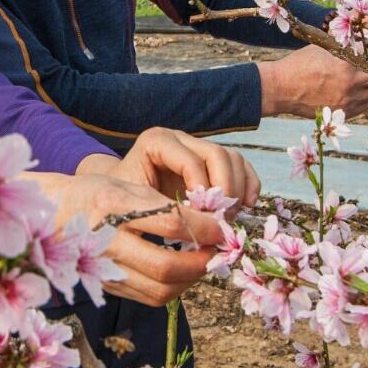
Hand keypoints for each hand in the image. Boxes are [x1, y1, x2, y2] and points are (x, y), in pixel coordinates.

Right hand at [29, 171, 223, 306]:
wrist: (51, 216)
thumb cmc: (92, 195)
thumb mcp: (123, 187)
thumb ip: (161, 203)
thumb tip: (205, 222)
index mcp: (112, 206)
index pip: (170, 222)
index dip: (204, 226)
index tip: (222, 225)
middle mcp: (106, 241)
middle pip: (165, 266)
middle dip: (200, 261)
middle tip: (216, 249)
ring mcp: (105, 269)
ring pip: (160, 289)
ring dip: (191, 279)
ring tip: (202, 260)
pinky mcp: (109, 286)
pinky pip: (150, 297)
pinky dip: (174, 288)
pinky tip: (182, 272)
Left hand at [79, 128, 258, 210]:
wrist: (118, 193)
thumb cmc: (122, 201)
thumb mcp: (134, 203)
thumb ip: (161, 210)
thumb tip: (196, 228)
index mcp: (156, 142)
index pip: (189, 160)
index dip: (202, 188)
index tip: (205, 216)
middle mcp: (180, 138)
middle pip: (217, 154)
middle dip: (225, 189)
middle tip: (223, 219)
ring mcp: (199, 146)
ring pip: (232, 158)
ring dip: (238, 189)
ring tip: (231, 217)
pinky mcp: (213, 160)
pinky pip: (241, 165)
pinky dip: (248, 185)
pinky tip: (245, 207)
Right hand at [259, 45, 367, 116]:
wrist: (281, 89)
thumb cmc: (299, 64)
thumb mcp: (322, 48)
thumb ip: (345, 47)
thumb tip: (364, 40)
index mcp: (347, 64)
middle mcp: (352, 84)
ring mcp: (349, 101)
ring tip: (363, 77)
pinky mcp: (344, 113)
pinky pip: (367, 105)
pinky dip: (365, 97)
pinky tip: (354, 90)